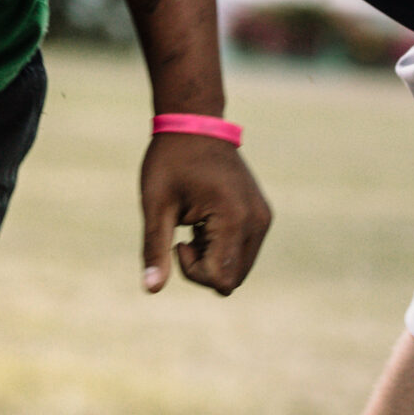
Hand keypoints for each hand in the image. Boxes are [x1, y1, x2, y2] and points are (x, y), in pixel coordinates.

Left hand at [138, 132, 271, 295]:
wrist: (194, 124)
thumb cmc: (170, 161)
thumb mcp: (155, 205)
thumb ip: (155, 248)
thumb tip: (151, 290)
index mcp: (235, 218)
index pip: (221, 278)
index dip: (193, 271)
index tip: (177, 240)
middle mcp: (258, 221)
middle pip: (233, 280)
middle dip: (203, 268)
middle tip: (184, 235)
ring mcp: (263, 218)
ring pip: (239, 269)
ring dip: (213, 259)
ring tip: (194, 225)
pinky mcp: (262, 215)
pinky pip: (243, 252)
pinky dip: (222, 248)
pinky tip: (204, 221)